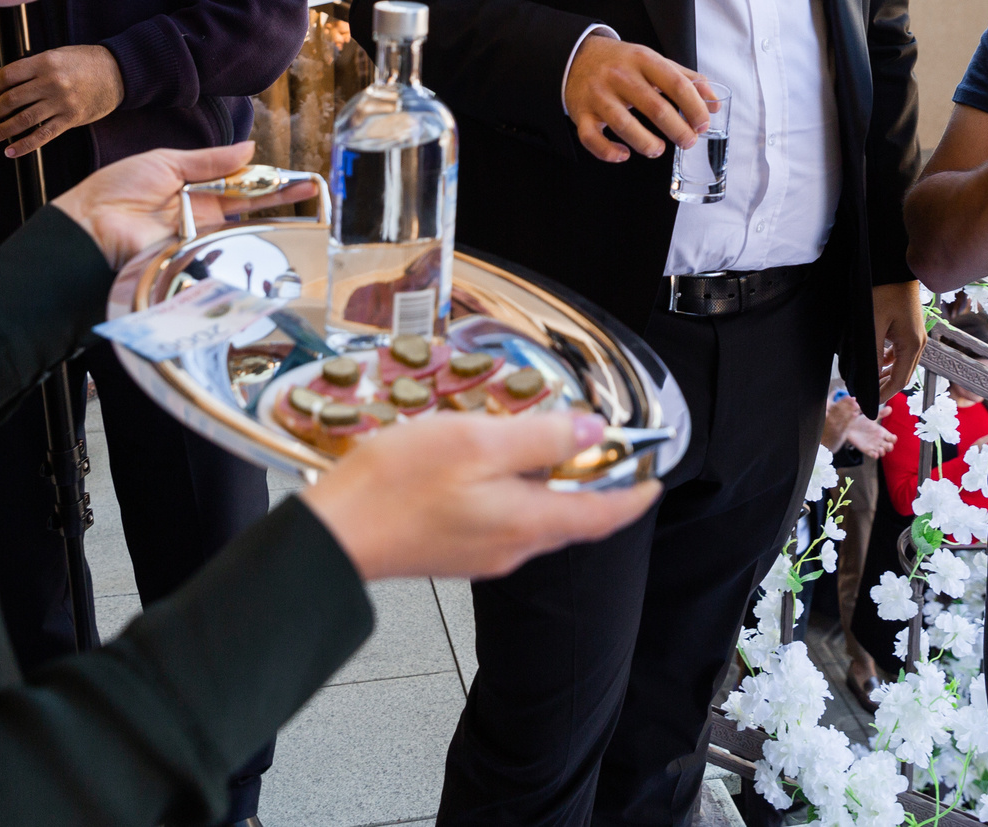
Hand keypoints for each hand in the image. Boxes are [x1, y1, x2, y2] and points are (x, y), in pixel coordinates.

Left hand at [0, 43, 123, 158]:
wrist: (118, 72)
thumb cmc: (85, 61)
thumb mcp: (55, 55)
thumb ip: (25, 66)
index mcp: (45, 62)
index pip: (8, 76)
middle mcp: (51, 82)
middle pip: (11, 99)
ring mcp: (61, 102)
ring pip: (23, 120)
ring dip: (1, 130)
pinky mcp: (71, 119)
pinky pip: (42, 136)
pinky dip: (24, 145)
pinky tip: (10, 151)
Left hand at [54, 141, 312, 269]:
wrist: (88, 224)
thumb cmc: (115, 191)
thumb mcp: (165, 163)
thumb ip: (208, 160)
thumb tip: (249, 149)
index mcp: (193, 191)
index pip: (241, 185)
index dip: (268, 180)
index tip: (296, 177)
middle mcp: (201, 218)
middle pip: (250, 208)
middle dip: (282, 199)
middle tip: (314, 192)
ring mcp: (199, 241)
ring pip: (244, 232)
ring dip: (276, 224)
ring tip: (309, 216)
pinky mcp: (193, 260)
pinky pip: (225, 254)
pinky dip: (249, 247)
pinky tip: (275, 241)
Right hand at [300, 410, 660, 580]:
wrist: (334, 536)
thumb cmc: (398, 486)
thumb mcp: (478, 442)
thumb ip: (542, 438)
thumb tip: (594, 434)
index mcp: (527, 521)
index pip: (601, 515)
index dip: (632, 496)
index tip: (652, 477)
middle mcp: (511, 546)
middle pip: (569, 516)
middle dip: (590, 484)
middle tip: (600, 447)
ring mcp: (481, 553)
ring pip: (534, 516)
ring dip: (548, 484)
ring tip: (542, 443)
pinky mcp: (453, 550)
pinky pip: (501, 519)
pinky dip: (513, 491)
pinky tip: (489, 464)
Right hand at [566, 36, 710, 161]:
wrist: (578, 56)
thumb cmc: (623, 63)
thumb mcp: (654, 61)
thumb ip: (686, 80)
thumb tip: (714, 103)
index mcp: (643, 60)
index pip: (676, 84)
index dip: (694, 108)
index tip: (703, 124)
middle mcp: (620, 76)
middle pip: (655, 107)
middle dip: (678, 130)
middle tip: (688, 141)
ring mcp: (598, 95)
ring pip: (623, 124)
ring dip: (646, 143)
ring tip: (658, 149)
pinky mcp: (582, 113)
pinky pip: (591, 138)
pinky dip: (608, 151)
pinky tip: (624, 154)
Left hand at [823, 394, 894, 458]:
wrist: (849, 426)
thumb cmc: (861, 422)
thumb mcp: (871, 417)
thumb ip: (880, 413)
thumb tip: (890, 408)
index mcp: (882, 433)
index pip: (891, 438)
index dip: (893, 439)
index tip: (893, 437)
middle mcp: (879, 441)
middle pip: (889, 447)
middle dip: (890, 447)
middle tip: (888, 445)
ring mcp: (874, 446)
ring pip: (882, 452)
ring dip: (883, 452)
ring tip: (880, 449)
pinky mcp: (867, 450)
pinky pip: (873, 455)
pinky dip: (875, 456)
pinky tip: (875, 454)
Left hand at [874, 281, 923, 395]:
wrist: (895, 267)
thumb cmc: (885, 291)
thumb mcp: (874, 323)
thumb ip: (873, 352)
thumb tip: (870, 377)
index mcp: (912, 345)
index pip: (899, 380)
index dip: (884, 394)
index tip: (868, 403)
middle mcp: (918, 343)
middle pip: (903, 375)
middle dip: (885, 387)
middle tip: (865, 396)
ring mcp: (915, 336)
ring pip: (902, 364)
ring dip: (887, 375)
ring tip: (869, 383)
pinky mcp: (910, 329)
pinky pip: (901, 352)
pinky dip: (889, 361)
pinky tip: (878, 363)